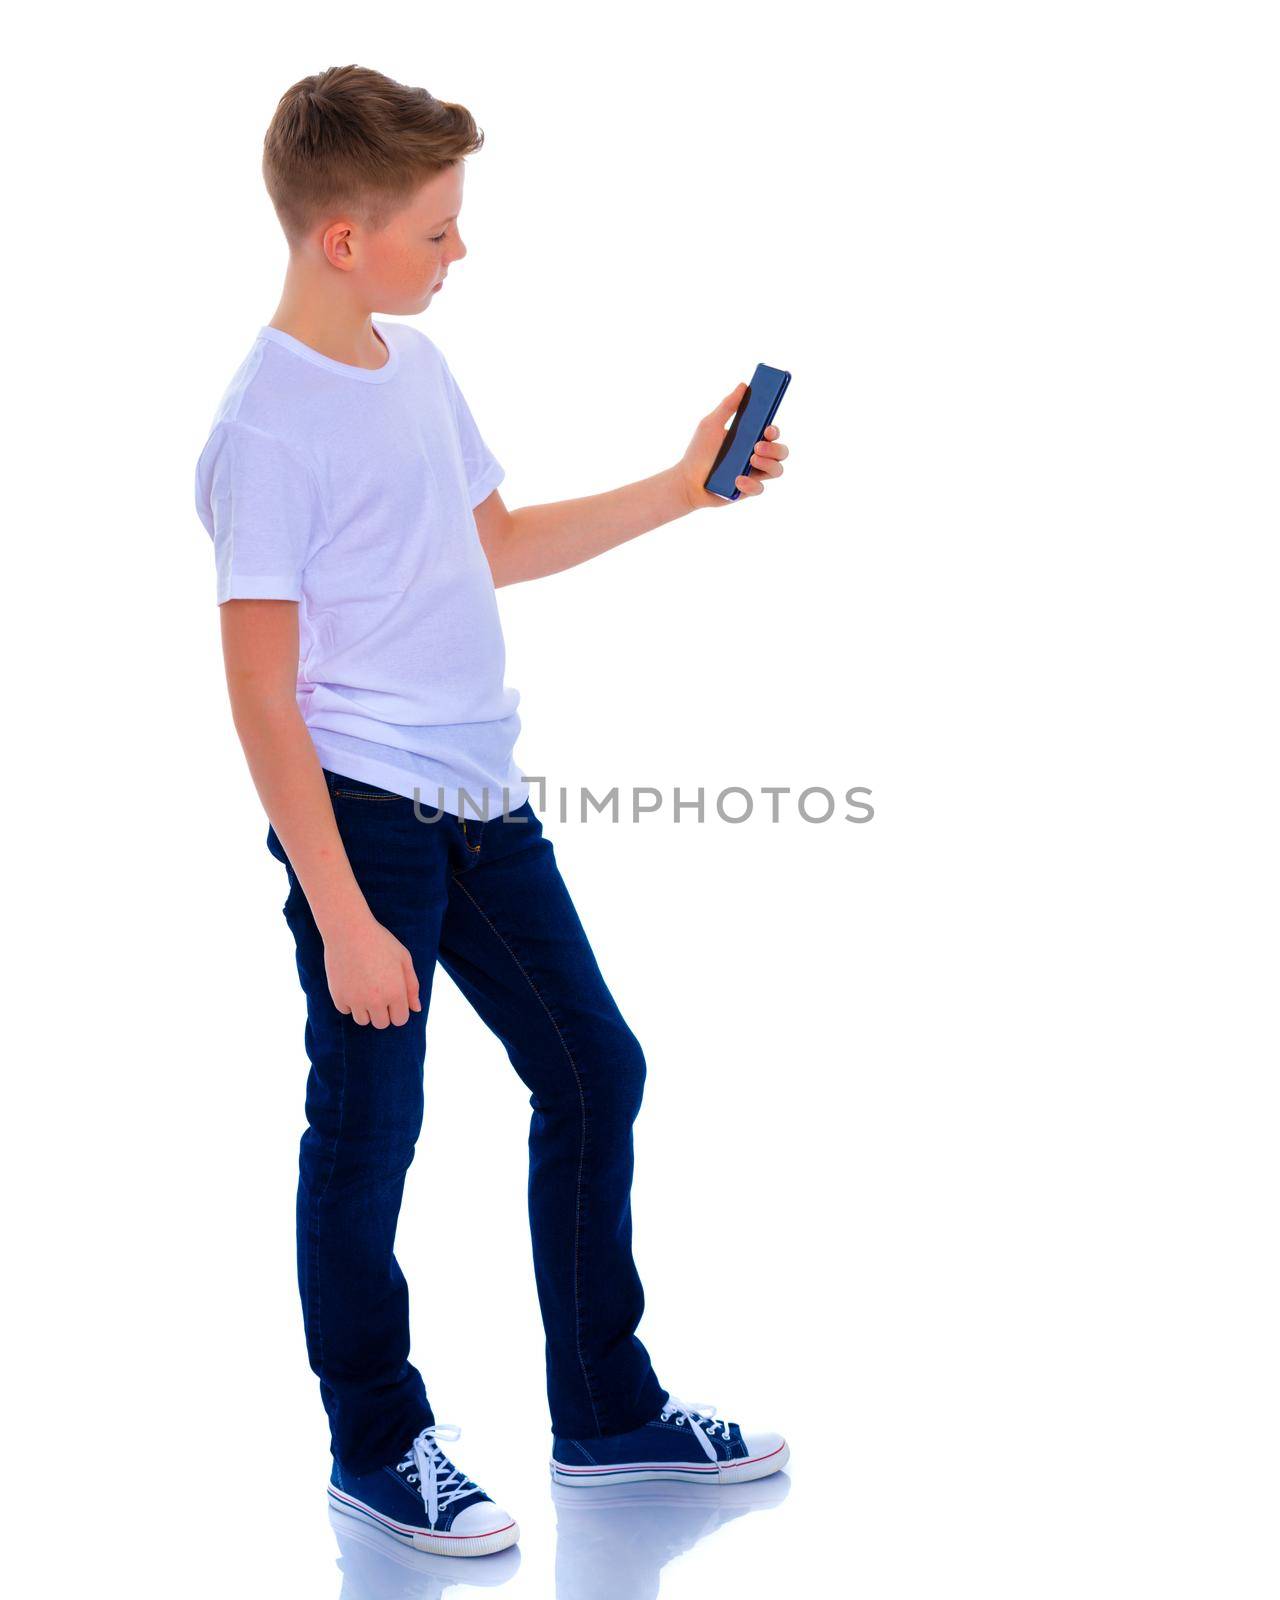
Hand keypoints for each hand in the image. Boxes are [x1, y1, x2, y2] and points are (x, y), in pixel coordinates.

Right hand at [323, 915, 421, 1027]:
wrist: (348, 930)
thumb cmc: (380, 942)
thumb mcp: (403, 959)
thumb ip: (412, 986)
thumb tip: (416, 1009)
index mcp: (395, 992)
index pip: (400, 1019)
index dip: (398, 1010)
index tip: (393, 998)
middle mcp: (376, 1000)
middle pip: (381, 1023)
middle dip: (382, 1012)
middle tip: (378, 991)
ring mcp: (355, 1000)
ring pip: (362, 1020)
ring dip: (365, 1009)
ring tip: (364, 987)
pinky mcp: (338, 997)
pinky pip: (345, 1010)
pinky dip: (348, 1002)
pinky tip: (351, 983)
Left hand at [674, 381, 789, 510]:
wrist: (687, 480)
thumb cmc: (699, 452)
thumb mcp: (711, 425)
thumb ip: (728, 406)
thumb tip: (743, 385)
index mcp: (751, 438)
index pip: (772, 433)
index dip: (775, 430)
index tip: (768, 427)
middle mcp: (756, 456)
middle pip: (782, 452)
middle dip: (775, 448)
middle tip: (757, 445)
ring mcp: (753, 474)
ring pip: (777, 470)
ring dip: (768, 463)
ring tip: (750, 459)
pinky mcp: (747, 491)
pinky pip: (759, 489)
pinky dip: (750, 484)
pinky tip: (737, 479)